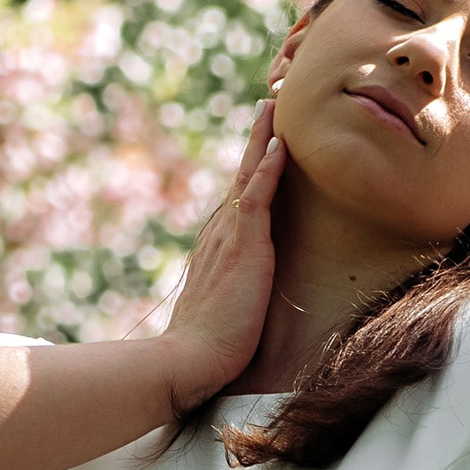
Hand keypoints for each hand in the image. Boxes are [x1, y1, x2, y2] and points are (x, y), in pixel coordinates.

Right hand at [157, 96, 283, 403]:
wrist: (189, 360)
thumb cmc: (206, 350)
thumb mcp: (222, 314)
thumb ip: (231, 297)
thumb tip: (240, 303)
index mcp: (216, 250)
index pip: (237, 202)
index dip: (250, 171)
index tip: (262, 145)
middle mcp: (218, 235)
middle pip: (240, 177)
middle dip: (255, 141)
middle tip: (267, 108)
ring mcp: (228, 237)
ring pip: (247, 176)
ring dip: (262, 140)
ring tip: (274, 109)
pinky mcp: (242, 246)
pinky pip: (257, 196)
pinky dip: (268, 168)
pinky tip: (281, 144)